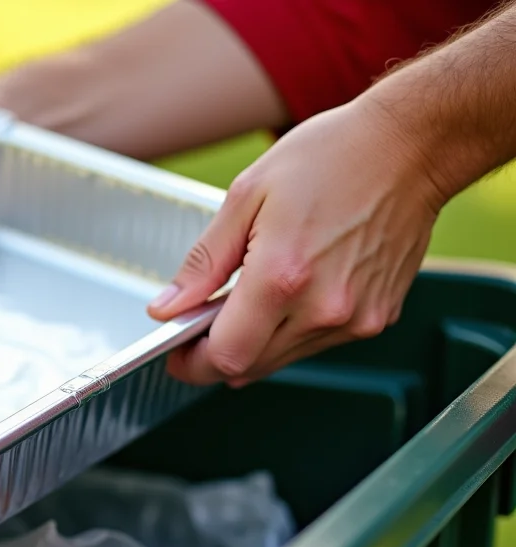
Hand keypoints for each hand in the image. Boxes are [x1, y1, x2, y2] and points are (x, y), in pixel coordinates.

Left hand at [146, 99, 445, 386]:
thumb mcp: (246, 197)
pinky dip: (292, 330)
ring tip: (251, 295)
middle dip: (217, 354)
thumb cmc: (330, 158)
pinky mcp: (378, 317)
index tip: (177, 352)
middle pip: (251, 367)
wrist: (410, 148)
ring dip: (256, 342)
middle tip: (201, 325)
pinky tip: (293, 290)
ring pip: (283, 359)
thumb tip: (168, 307)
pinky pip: (318, 342)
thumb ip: (203, 262)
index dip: (192, 363)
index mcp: (282, 277)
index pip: (226, 357)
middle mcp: (323, 308)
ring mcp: (356, 318)